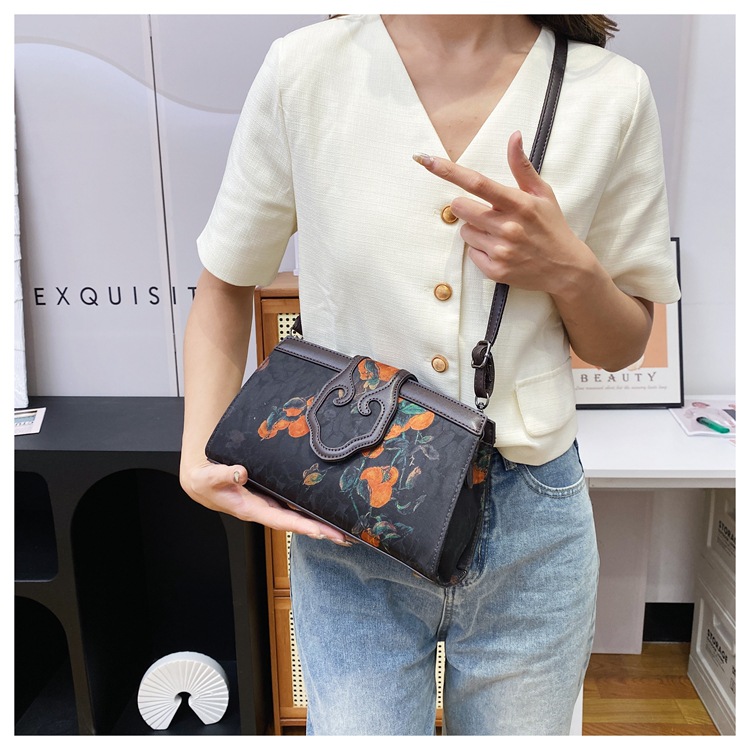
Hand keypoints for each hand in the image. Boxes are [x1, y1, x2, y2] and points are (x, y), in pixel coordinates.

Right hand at [181, 458, 351, 544]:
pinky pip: (294, 506)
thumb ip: (224, 474)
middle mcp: (264, 510)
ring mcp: (270, 504)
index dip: (301, 526)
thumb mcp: (210, 477)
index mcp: (251, 509)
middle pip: (297, 523)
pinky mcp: (272, 496)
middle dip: (320, 531)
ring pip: (298, 516)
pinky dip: (310, 511)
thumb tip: (240, 472)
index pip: (281, 520)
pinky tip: (326, 513)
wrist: (202, 481)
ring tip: (343, 530)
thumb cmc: (205, 481)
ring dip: (320, 524)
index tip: (321, 532)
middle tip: (345, 537)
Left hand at [414, 131, 593, 295]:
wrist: (566, 268)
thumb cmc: (551, 226)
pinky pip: (470, 253)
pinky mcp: (494, 270)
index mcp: (519, 204)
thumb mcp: (542, 193)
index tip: (425, 159)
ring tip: (498, 234)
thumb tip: (513, 136)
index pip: (477, 182)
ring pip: (464, 232)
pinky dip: (480, 250)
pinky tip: (500, 250)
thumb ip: (522, 166)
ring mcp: (500, 250)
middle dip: (466, 207)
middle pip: (460, 207)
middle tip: (486, 213)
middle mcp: (507, 227)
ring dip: (474, 230)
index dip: (448, 170)